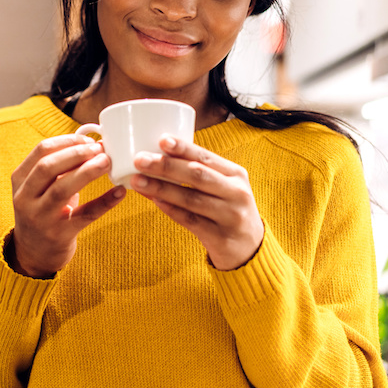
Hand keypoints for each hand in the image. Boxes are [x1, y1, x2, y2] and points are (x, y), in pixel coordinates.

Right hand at [10, 134, 125, 277]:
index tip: (88, 139)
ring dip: (87, 172)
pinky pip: (85, 215)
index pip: (41, 151)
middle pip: (48, 167)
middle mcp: (25, 198)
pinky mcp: (59, 234)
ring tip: (107, 162)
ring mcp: (40, 218)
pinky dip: (104, 202)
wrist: (34, 253)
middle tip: (99, 149)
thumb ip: (57, 167)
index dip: (67, 141)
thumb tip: (91, 143)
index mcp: (20, 179)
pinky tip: (119, 192)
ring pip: (62, 189)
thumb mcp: (39, 188)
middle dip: (76, 153)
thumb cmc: (43, 211)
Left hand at [130, 134, 263, 270]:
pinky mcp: (220, 236)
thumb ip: (197, 173)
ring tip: (137, 181)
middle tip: (140, 160)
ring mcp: (230, 216)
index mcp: (236, 174)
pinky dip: (170, 209)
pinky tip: (153, 200)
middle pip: (197, 175)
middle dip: (166, 166)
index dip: (183, 147)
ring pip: (191, 198)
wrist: (250, 247)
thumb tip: (154, 159)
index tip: (161, 139)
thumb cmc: (227, 208)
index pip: (206, 157)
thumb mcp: (223, 186)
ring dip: (161, 188)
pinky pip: (190, 220)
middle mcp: (236, 192)